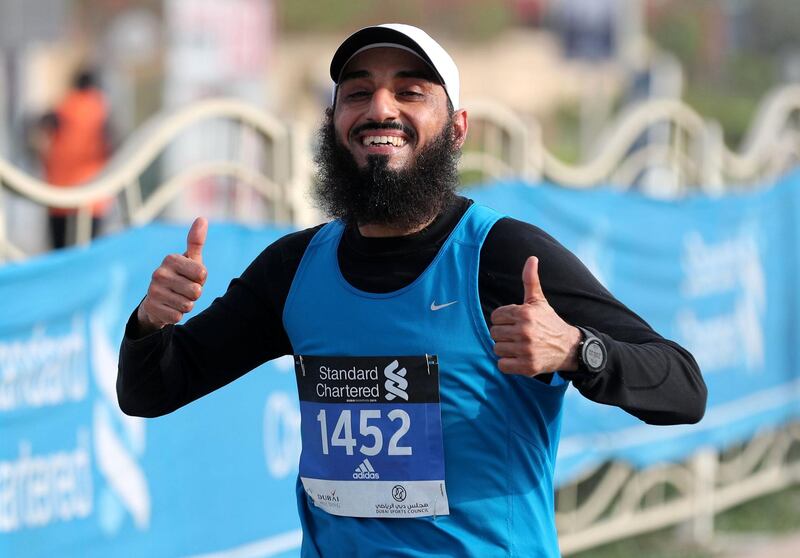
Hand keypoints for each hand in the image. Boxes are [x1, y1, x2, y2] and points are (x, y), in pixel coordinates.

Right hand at [136, 217, 207, 333]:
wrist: (158, 299)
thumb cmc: (181, 276)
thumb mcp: (191, 259)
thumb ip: (196, 241)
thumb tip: (202, 218)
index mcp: (170, 259)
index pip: (202, 274)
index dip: (201, 279)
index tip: (192, 277)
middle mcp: (159, 273)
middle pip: (196, 291)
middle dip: (195, 294)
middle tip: (184, 290)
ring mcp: (153, 291)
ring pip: (187, 305)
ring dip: (187, 305)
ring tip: (177, 298)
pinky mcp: (152, 308)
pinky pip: (177, 317)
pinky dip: (177, 315)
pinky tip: (170, 307)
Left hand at [490, 256, 580, 376]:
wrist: (569, 348)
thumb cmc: (549, 322)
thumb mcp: (539, 301)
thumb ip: (531, 280)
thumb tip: (531, 258)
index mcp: (525, 313)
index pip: (495, 316)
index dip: (503, 320)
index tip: (515, 323)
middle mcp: (525, 331)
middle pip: (494, 333)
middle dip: (504, 334)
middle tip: (518, 335)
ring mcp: (526, 350)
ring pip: (497, 348)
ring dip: (506, 349)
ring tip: (519, 346)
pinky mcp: (527, 366)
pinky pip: (502, 365)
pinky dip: (508, 363)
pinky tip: (519, 357)